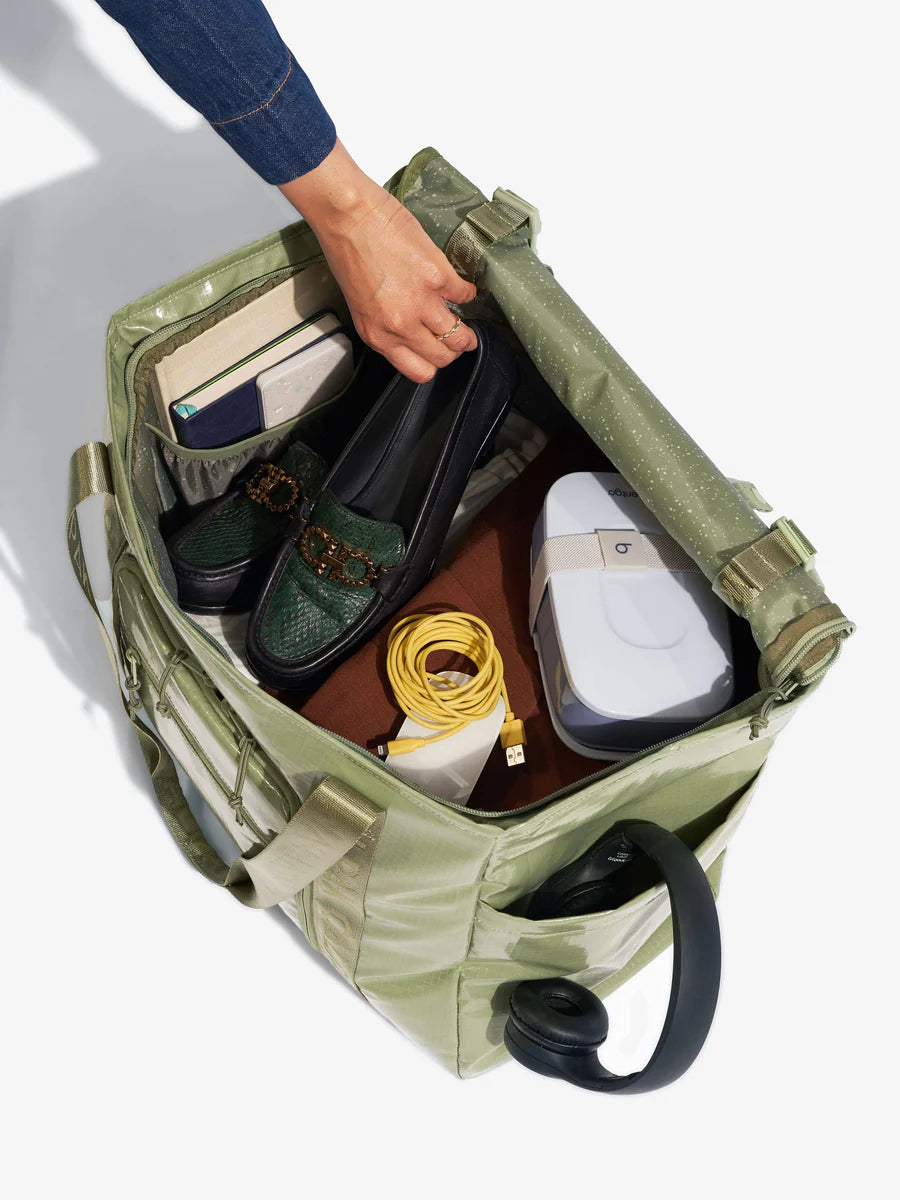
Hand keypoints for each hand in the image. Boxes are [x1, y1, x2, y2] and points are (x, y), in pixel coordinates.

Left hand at [280, 141, 476, 381]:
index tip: (436, 353)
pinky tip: (462, 288)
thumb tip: (409, 331)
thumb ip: (385, 324)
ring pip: (459, 335)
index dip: (432, 364)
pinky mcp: (438, 276)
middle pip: (443, 357)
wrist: (348, 215)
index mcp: (378, 335)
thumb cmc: (346, 252)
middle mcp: (400, 326)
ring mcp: (422, 302)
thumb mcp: (359, 303)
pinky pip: (465, 294)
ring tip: (468, 323)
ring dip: (467, 332)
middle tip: (456, 339)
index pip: (418, 371)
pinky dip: (468, 292)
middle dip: (452, 350)